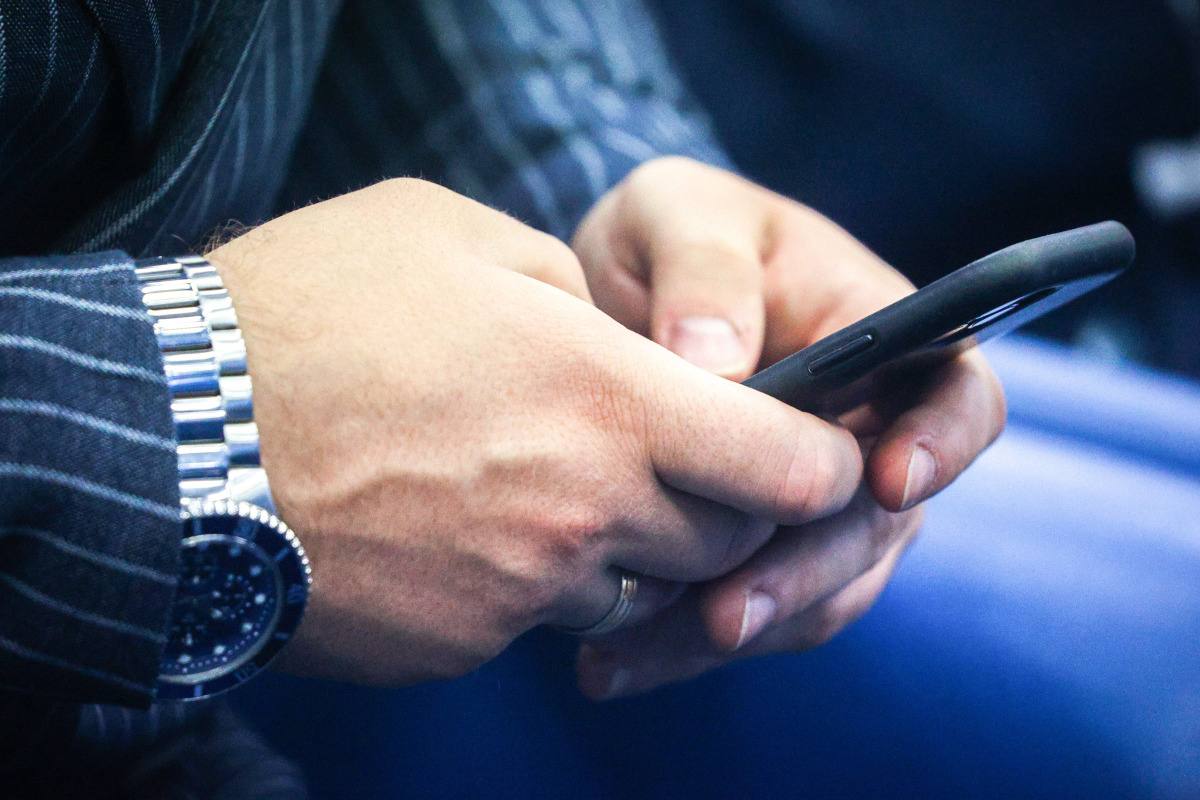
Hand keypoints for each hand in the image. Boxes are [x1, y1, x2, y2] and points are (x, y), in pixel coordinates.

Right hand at [207, 179, 863, 685]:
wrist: (172, 440)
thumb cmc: (308, 315)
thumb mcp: (455, 236)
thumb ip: (567, 283)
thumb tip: (610, 327)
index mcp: (605, 400)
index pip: (783, 465)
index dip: (822, 466)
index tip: (822, 456)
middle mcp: (585, 512)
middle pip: (719, 543)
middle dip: (722, 508)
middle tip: (674, 460)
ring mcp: (521, 591)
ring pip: (628, 587)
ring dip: (618, 546)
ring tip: (539, 482)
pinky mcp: (459, 644)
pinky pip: (534, 619)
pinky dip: (529, 580)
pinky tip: (461, 526)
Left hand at [571, 158, 1004, 696]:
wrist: (608, 294)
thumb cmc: (668, 237)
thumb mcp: (677, 214)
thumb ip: (705, 271)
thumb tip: (718, 363)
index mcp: (880, 337)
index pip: (956, 396)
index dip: (942, 444)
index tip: (888, 483)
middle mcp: (862, 432)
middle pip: (879, 524)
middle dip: (805, 574)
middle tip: (726, 615)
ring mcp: (812, 499)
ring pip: (812, 589)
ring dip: (735, 629)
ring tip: (632, 654)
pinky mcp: (751, 546)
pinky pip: (742, 610)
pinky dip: (679, 645)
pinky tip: (607, 665)